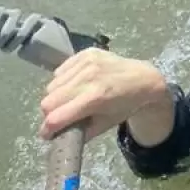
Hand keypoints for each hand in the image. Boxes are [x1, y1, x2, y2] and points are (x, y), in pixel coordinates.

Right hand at [39, 48, 171, 141]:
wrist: (143, 78)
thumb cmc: (125, 105)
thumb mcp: (104, 125)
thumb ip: (79, 133)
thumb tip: (57, 137)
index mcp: (95, 98)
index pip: (56, 117)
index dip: (47, 130)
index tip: (46, 135)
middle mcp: (89, 77)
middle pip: (49, 101)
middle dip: (50, 113)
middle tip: (59, 117)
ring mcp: (87, 62)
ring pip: (51, 85)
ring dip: (56, 97)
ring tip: (69, 100)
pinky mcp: (87, 52)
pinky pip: (60, 70)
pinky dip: (63, 81)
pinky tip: (75, 85)